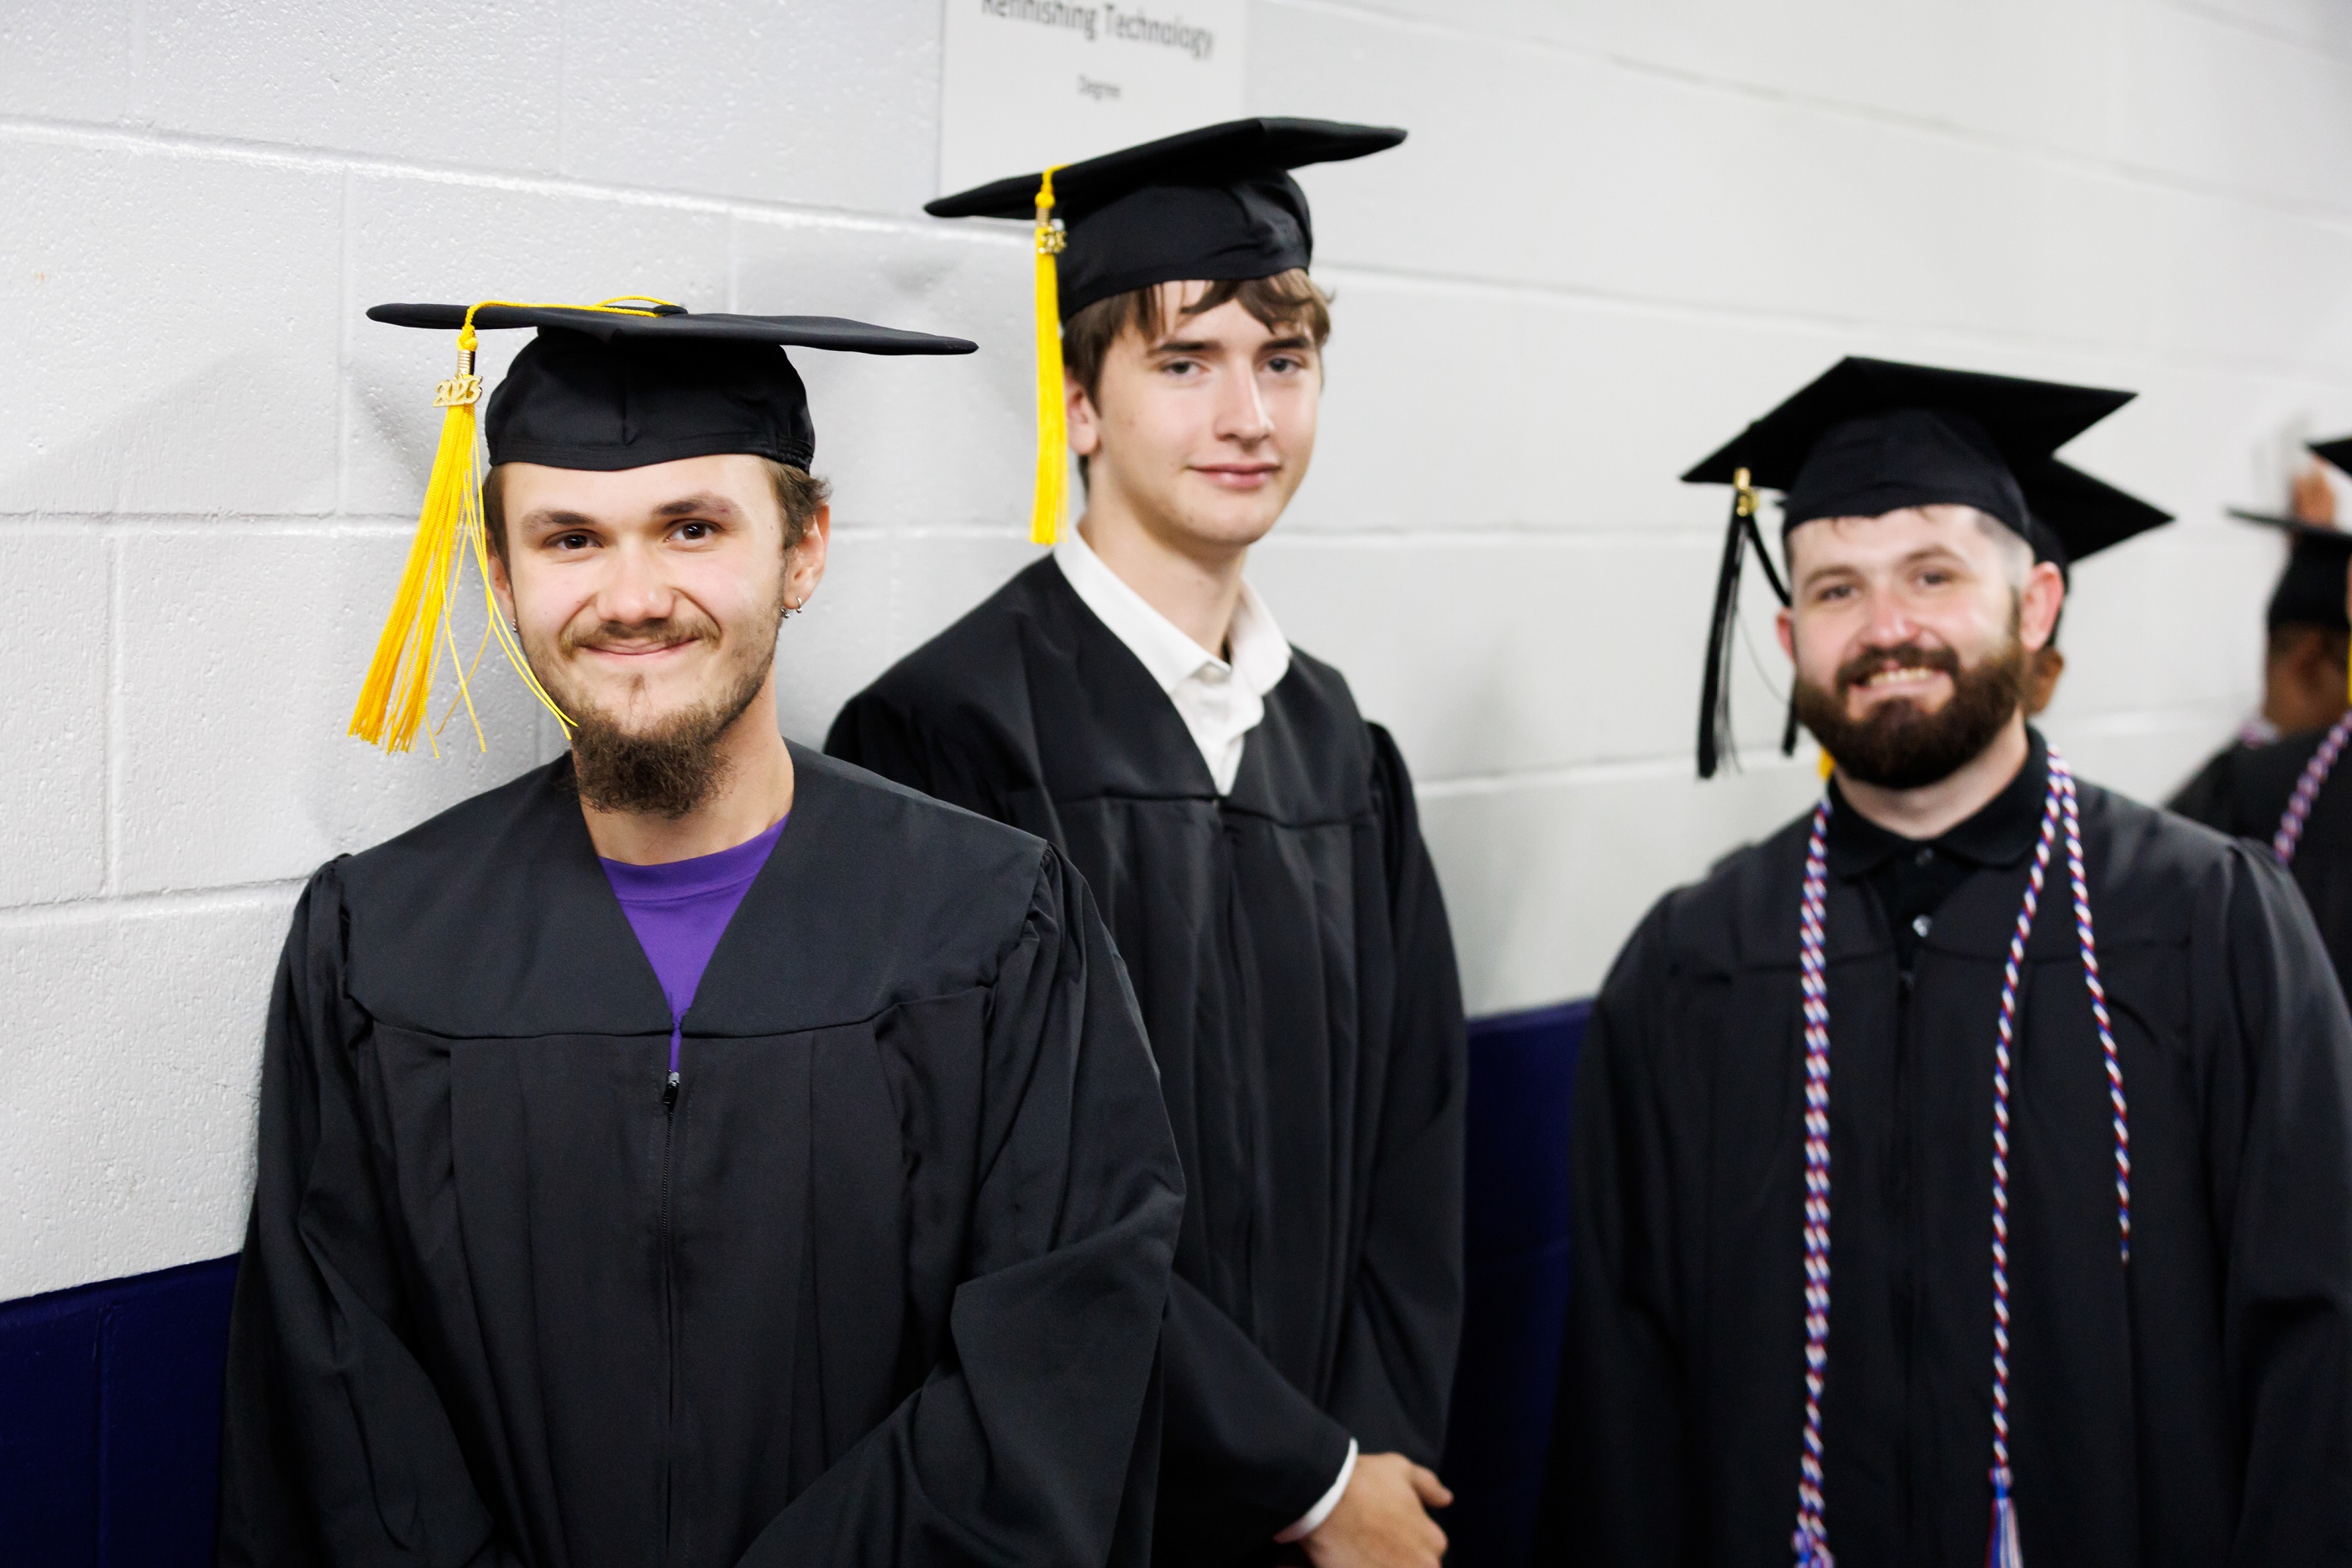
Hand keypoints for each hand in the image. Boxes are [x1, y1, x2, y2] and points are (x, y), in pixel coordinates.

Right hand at [1300, 1451, 1452, 1567]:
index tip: (1385, 1535)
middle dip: (1396, 1561)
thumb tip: (1447, 1499)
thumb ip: (1427, 1484)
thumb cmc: (1363, 1481)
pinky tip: (1351, 1561)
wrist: (1323, 1497)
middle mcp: (1423, 1565)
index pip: (1428, 1553)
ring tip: (1361, 1554)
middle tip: (1371, 1546)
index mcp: (1434, 1541)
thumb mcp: (1399, 1469)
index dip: (1406, 1544)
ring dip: (1381, 1565)